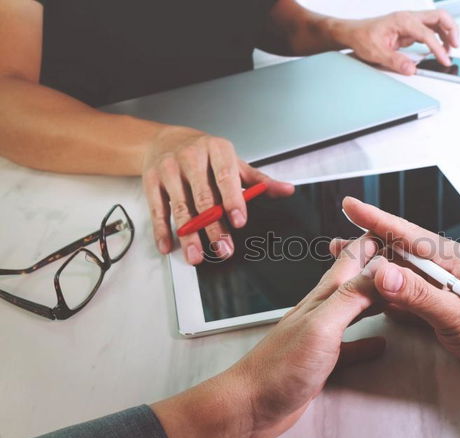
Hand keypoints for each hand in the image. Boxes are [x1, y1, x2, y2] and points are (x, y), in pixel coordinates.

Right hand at [142, 126, 294, 264]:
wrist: (165, 139)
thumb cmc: (205, 154)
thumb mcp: (233, 162)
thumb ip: (259, 180)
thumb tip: (287, 190)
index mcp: (216, 150)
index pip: (226, 177)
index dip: (233, 201)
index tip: (239, 221)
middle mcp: (191, 157)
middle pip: (203, 198)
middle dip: (213, 227)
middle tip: (223, 248)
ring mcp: (169, 169)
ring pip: (180, 207)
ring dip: (188, 235)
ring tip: (197, 256)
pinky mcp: (151, 181)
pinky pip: (157, 209)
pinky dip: (162, 230)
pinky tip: (168, 246)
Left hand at [152, 236, 384, 437]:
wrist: (249, 406)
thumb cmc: (278, 369)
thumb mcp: (321, 327)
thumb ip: (350, 298)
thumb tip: (380, 271)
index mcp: (323, 298)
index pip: (352, 258)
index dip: (373, 242)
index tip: (395, 229)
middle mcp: (322, 311)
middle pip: (356, 280)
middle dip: (379, 266)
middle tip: (403, 256)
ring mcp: (321, 335)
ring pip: (355, 308)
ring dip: (375, 297)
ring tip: (396, 291)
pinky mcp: (322, 361)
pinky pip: (351, 346)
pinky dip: (368, 341)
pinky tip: (379, 343)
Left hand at [331, 9, 458, 74]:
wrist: (353, 33)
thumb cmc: (362, 36)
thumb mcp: (376, 52)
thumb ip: (395, 61)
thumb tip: (411, 68)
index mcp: (402, 20)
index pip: (427, 33)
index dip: (438, 48)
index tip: (444, 60)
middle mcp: (409, 18)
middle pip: (440, 17)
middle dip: (452, 30)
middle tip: (455, 47)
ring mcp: (411, 22)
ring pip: (437, 21)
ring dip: (447, 33)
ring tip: (450, 50)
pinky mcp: (410, 29)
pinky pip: (430, 29)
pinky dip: (439, 37)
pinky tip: (439, 49)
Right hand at [337, 197, 459, 397]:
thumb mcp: (459, 315)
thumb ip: (420, 295)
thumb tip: (383, 273)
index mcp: (456, 261)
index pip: (409, 235)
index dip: (377, 220)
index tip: (351, 206)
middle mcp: (448, 271)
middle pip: (400, 253)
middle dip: (368, 246)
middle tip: (338, 244)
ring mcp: (444, 291)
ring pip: (402, 276)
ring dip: (375, 273)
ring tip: (347, 269)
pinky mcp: (442, 312)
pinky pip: (408, 299)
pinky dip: (388, 297)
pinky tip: (372, 297)